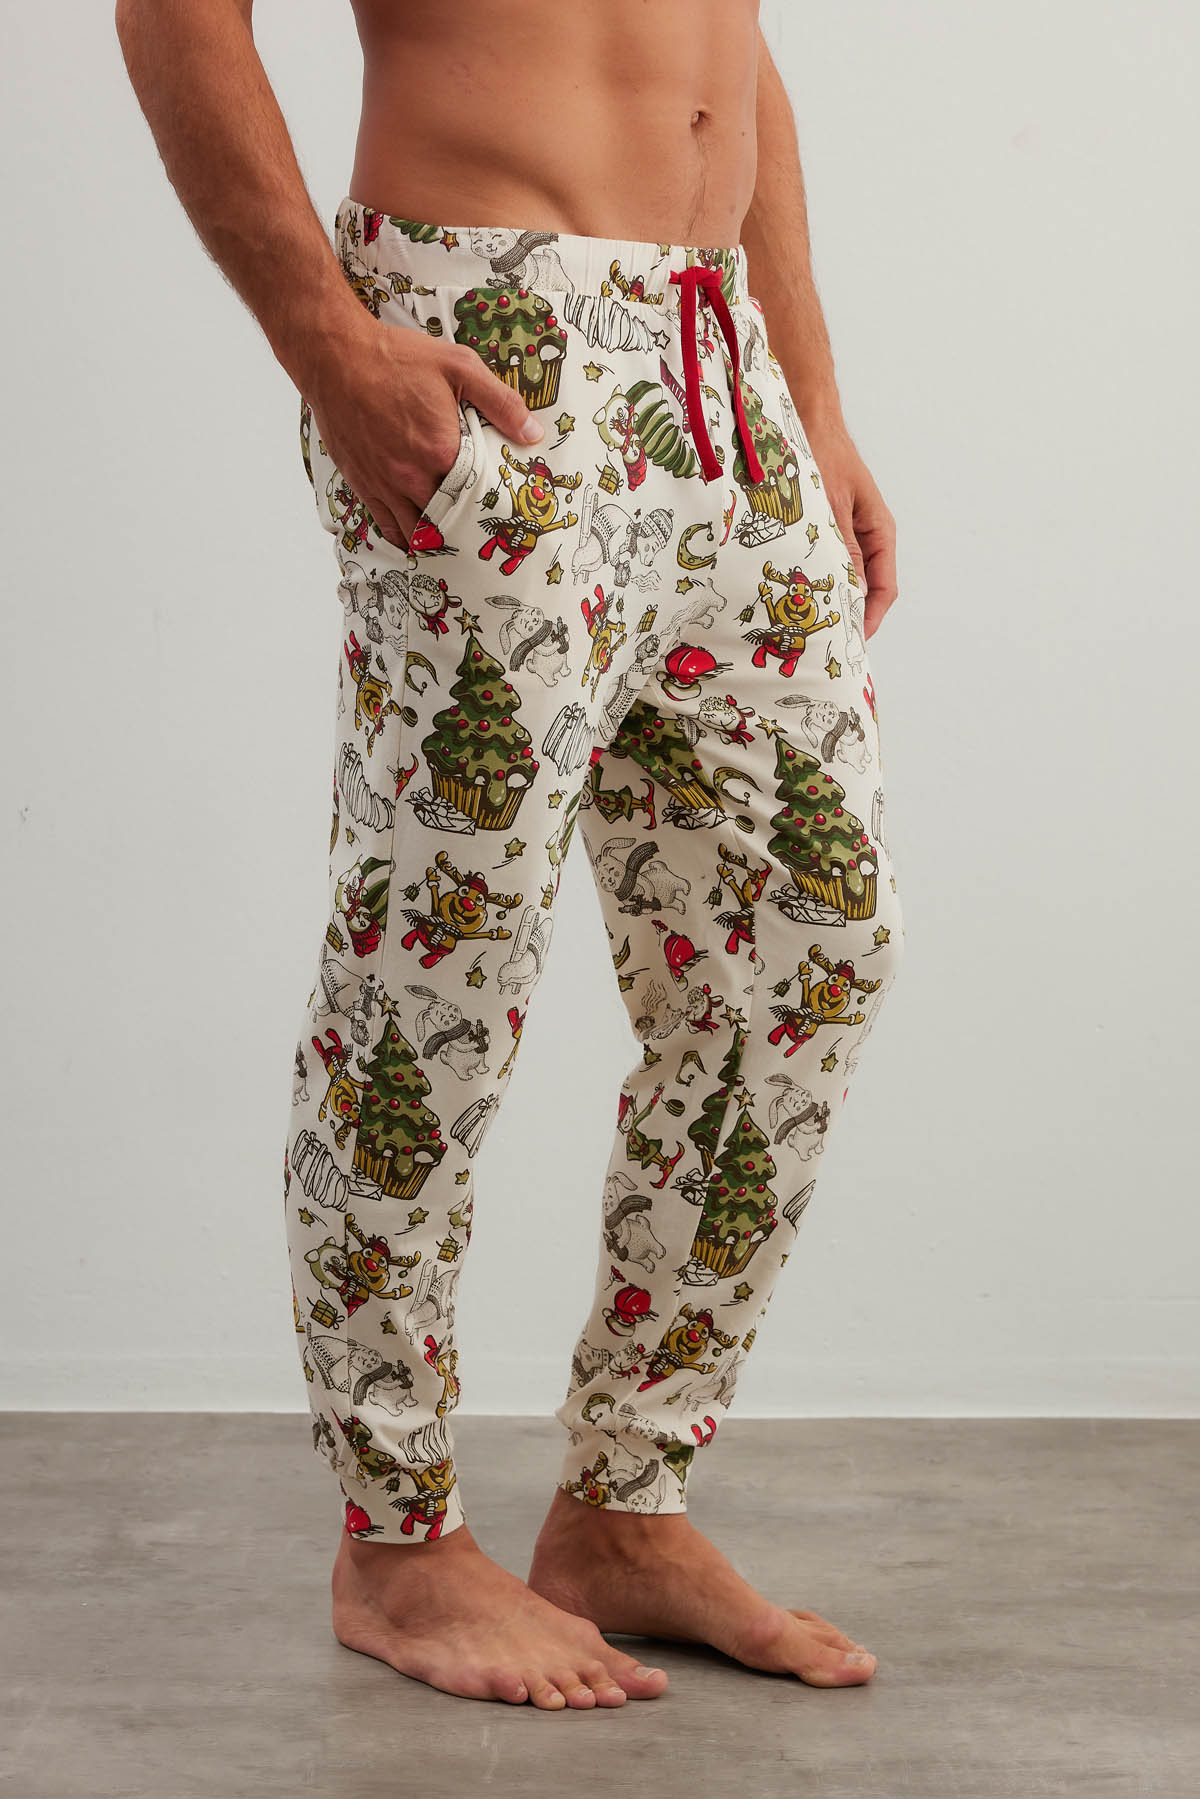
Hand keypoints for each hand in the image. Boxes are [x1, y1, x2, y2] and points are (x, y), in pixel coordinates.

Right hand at [305, 320, 543, 551]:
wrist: (336, 356)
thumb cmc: (396, 358)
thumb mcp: (459, 367)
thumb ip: (500, 402)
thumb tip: (533, 433)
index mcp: (441, 450)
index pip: (477, 494)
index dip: (491, 507)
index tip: (504, 515)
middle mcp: (412, 474)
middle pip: (448, 519)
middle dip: (465, 527)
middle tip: (483, 535)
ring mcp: (385, 483)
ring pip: (415, 530)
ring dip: (435, 538)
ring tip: (454, 544)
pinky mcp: (363, 483)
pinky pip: (386, 524)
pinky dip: (403, 536)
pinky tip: (416, 540)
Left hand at [804, 413, 897, 638]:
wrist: (805, 417)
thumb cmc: (823, 453)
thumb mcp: (831, 505)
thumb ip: (841, 548)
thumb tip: (849, 592)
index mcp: (878, 530)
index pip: (883, 587)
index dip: (870, 617)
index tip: (852, 640)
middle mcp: (865, 535)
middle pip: (862, 587)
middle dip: (845, 613)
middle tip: (822, 641)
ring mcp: (844, 532)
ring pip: (840, 576)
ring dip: (825, 597)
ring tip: (804, 624)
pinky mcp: (822, 528)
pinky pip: (821, 561)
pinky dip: (810, 578)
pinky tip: (790, 591)